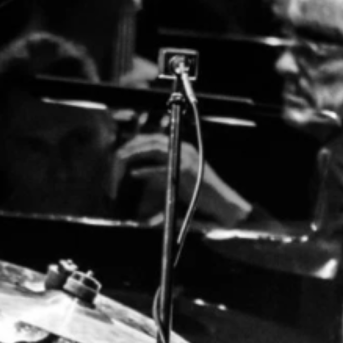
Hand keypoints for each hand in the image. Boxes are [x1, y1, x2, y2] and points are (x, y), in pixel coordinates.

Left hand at [113, 133, 250, 225]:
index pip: (155, 138)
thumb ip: (160, 174)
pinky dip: (146, 171)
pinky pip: (161, 167)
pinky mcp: (186, 171)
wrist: (224, 204)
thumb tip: (138, 173)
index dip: (137, 142)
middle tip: (118, 154)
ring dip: (135, 153)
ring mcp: (186, 158)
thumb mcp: (178, 180)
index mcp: (183, 148)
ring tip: (121, 159)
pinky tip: (134, 174)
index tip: (124, 149)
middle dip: (132, 145)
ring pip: (154, 148)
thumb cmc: (203, 196)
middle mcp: (184, 149)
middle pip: (152, 140)